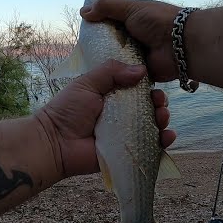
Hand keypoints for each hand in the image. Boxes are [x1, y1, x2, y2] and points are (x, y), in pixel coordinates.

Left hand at [40, 59, 175, 177]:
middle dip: (159, 105)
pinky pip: (149, 148)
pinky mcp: (127, 152)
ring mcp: (125, 135)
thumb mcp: (88, 83)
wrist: (55, 142)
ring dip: (162, 121)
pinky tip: (167, 136)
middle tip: (158, 104)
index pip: (138, 90)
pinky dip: (162, 143)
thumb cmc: (68, 110)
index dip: (149, 88)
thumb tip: (142, 70)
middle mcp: (122, 116)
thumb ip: (112, 71)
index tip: (154, 88)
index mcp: (113, 97)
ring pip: (152, 127)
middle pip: (149, 108)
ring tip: (161, 118)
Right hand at [81, 0, 197, 90]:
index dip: (98, 30)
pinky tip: (103, 81)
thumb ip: (107, 6)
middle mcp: (135, 40)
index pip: (111, 26)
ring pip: (117, 62)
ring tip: (90, 71)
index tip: (82, 37)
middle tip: (82, 58)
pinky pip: (126, 77)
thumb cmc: (157, 22)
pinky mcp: (141, 74)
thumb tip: (83, 12)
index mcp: (133, 22)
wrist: (181, 45)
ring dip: (108, 65)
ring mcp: (138, 58)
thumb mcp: (130, 8)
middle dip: (100, 51)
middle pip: (112, 46)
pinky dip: (117, 78)